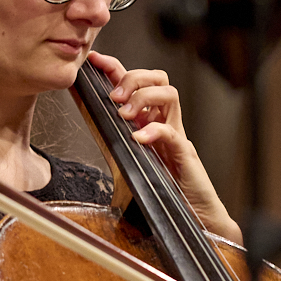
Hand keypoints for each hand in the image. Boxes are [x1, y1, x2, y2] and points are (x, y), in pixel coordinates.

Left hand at [86, 50, 239, 240]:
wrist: (193, 219)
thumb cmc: (162, 193)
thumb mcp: (129, 163)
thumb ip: (113, 144)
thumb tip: (87, 125)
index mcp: (150, 122)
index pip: (136, 84)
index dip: (115, 68)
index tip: (95, 61)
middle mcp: (165, 123)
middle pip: (158, 78)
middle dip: (134, 78)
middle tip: (114, 97)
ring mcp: (176, 137)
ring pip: (169, 94)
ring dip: (143, 98)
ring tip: (124, 115)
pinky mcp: (185, 155)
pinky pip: (172, 132)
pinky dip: (154, 130)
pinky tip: (138, 139)